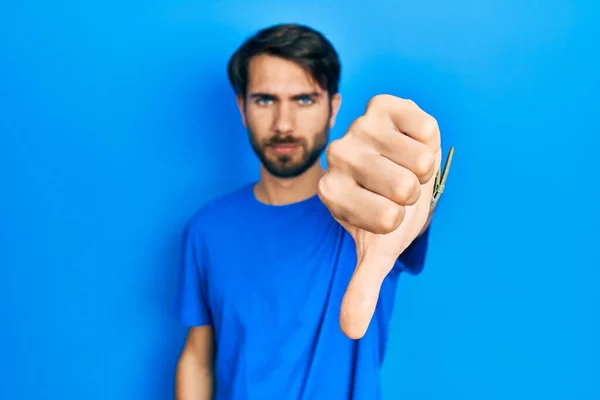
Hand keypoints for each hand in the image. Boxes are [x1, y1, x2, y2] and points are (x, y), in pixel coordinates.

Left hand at [318, 94, 443, 338]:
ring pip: (418, 159)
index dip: (399, 219)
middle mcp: (337, 156)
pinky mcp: (382, 104)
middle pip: (403, 188)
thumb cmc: (389, 209)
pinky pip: (424, 127)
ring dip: (423, 167)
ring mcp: (357, 126)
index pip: (384, 219)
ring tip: (404, 165)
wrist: (401, 169)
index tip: (384, 211)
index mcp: (331, 193)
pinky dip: (428, 140)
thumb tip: (350, 331)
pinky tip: (408, 140)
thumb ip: (362, 286)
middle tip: (397, 187)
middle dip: (414, 193)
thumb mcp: (378, 248)